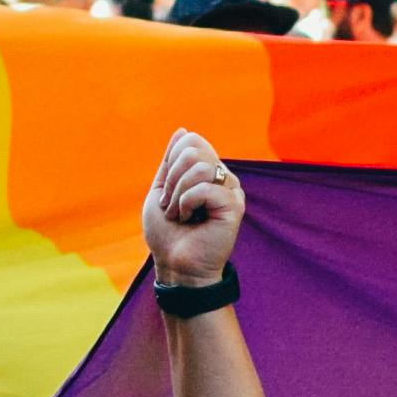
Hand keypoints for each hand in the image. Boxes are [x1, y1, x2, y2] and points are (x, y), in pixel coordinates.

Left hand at [144, 131, 245, 288]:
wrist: (175, 265)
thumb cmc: (167, 235)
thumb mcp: (161, 190)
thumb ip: (171, 161)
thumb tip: (183, 131)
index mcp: (207, 173)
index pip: (191, 141)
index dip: (171, 162)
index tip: (167, 193)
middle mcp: (222, 179)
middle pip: (194, 149)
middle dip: (172, 179)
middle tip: (171, 206)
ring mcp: (231, 191)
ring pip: (200, 167)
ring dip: (179, 194)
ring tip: (179, 215)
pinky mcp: (235, 206)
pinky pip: (206, 188)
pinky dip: (187, 203)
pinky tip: (190, 220)